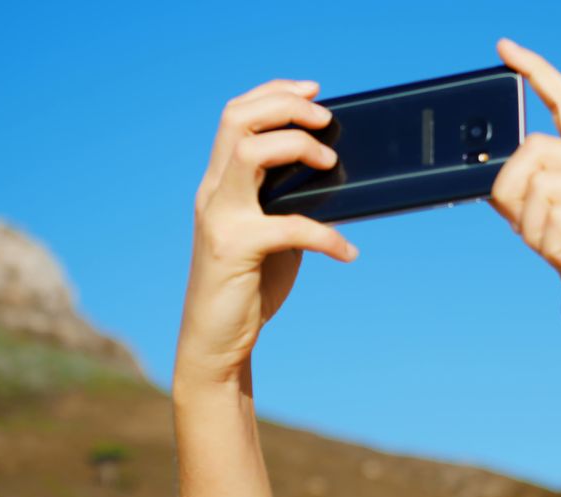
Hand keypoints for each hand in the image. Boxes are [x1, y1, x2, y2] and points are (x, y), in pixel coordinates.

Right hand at [177, 79, 358, 377]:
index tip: (313, 90)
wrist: (215, 342)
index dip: (273, 93)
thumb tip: (337, 177)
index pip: (235, 115)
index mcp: (221, 184)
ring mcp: (219, 218)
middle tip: (327, 119)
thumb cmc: (250, 284)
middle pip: (238, 119)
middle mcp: (213, 192)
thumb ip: (290, 202)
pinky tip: (348, 252)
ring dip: (296, 146)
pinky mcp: (233, 250)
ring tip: (331, 162)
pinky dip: (326, 235)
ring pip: (247, 152)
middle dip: (286, 107)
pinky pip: (287, 227)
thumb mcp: (272, 233)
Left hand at [490, 39, 560, 348]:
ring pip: (538, 184)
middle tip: (532, 238)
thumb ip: (537, 212)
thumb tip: (497, 187)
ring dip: (532, 230)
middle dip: (511, 195)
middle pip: (532, 148)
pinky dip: (550, 244)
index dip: (535, 73)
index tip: (504, 48)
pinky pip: (555, 214)